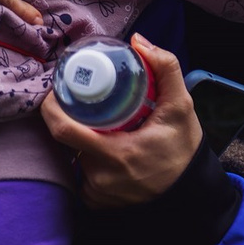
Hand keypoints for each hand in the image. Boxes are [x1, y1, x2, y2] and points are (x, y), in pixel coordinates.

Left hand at [42, 36, 203, 207]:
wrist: (191, 192)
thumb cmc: (184, 149)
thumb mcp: (181, 107)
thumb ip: (166, 69)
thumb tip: (138, 41)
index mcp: (117, 153)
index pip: (64, 130)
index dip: (52, 108)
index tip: (57, 91)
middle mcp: (101, 176)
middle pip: (68, 140)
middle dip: (72, 119)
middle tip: (82, 103)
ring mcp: (97, 193)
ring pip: (74, 156)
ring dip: (83, 140)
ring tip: (101, 127)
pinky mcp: (96, 203)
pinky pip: (81, 176)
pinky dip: (89, 162)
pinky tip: (106, 153)